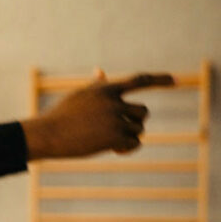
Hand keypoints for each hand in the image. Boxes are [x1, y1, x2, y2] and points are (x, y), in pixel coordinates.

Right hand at [22, 71, 174, 159]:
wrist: (47, 134)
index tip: (174, 80)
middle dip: (134, 121)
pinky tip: (113, 150)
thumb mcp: (78, 96)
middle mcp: (113, 102)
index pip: (139, 80)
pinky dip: (126, 148)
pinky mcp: (114, 137)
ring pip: (138, 129)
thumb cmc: (60, 115)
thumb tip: (100, 71)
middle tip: (119, 130)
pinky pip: (133, 143)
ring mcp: (115, 119)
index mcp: (105, 89)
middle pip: (142, 111)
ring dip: (128, 136)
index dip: (159, 79)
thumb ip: (95, 86)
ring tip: (110, 141)